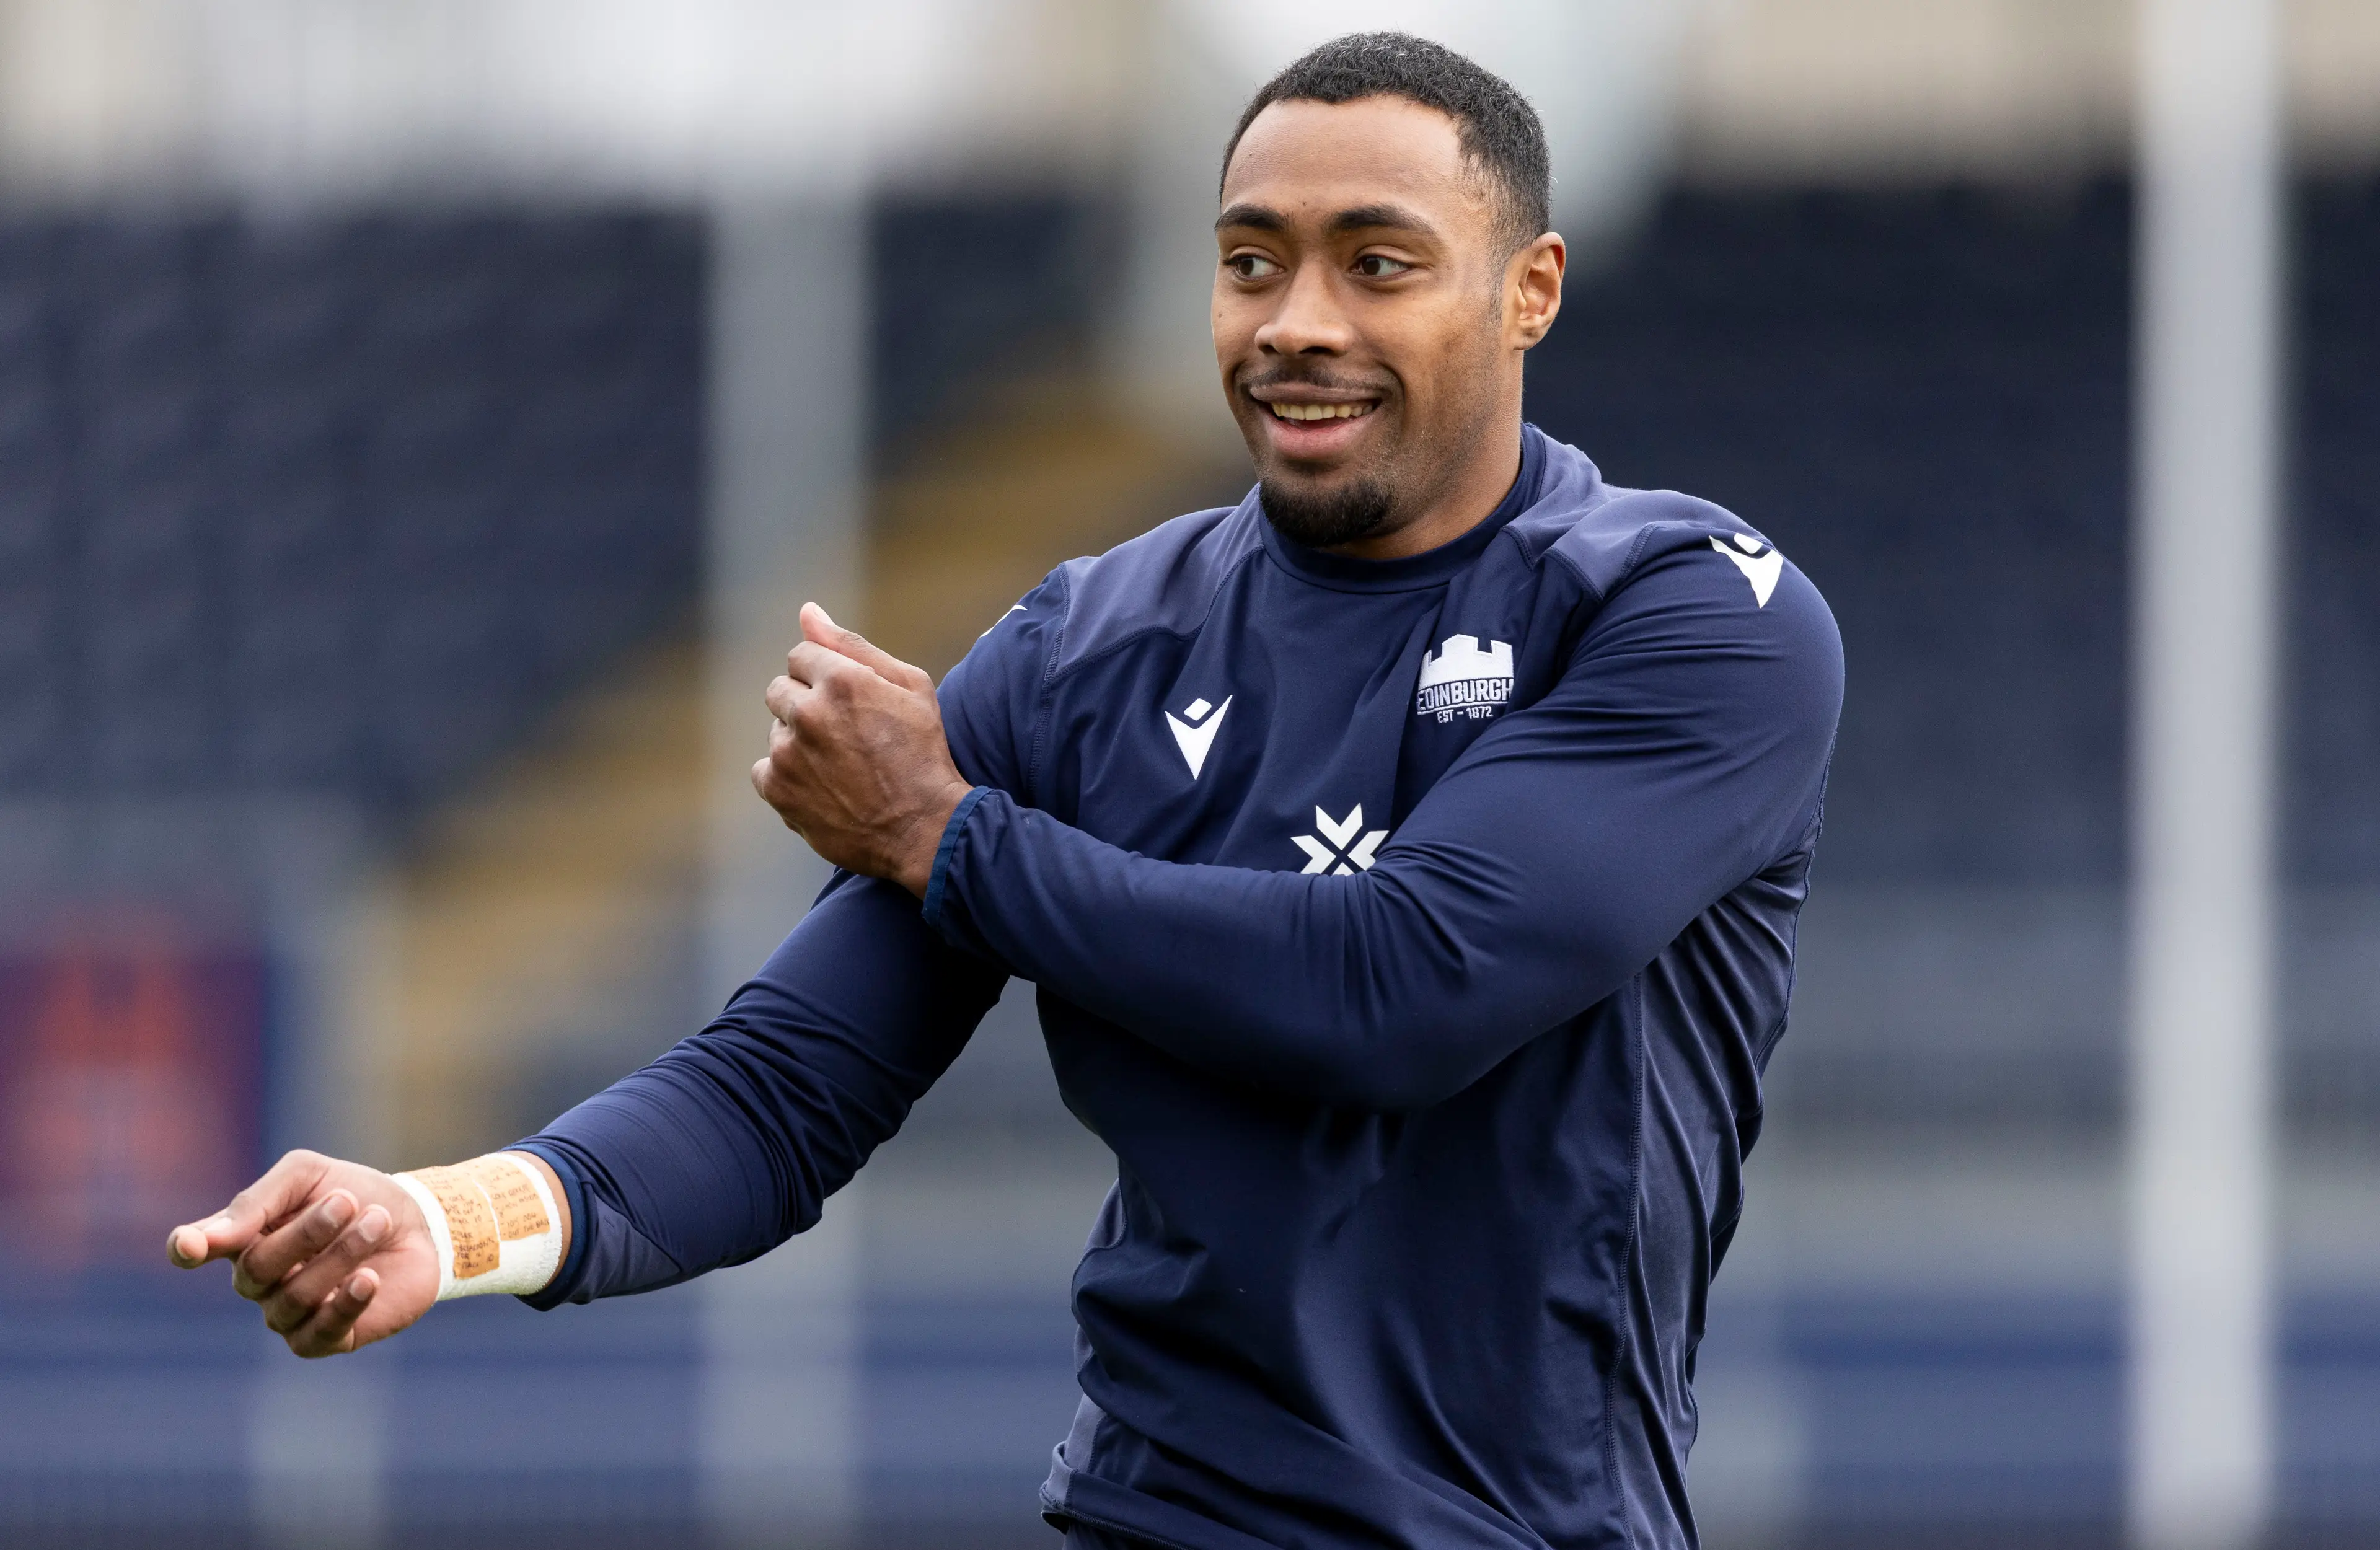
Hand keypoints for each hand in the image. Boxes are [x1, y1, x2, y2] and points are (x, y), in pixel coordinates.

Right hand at [167, 1150, 440, 1357]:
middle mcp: (257, 1280)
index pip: (193, 1248)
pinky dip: (346, 1303)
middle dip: (306, 1233)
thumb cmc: (355, 1195)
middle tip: (348, 1201)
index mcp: (243, 1237)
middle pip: (256, 1268)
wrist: (417, 1221)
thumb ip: (258, 1201)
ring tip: (377, 1221)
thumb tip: (208, 1239)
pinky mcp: (326, 1338)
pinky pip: (319, 1333)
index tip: (190, 1245)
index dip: (187, 1248)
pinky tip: (370, 1278)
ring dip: (340, 1256)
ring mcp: (287, 1313)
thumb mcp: (309, 1176)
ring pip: (293, 1298)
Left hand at [752, 603, 973, 896]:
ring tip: (840, 767)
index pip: (801, 655)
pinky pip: (764, 770)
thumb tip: (807, 610)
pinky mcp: (778, 790)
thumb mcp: (909, 686)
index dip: (826, 676)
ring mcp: (788, 754)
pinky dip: (788, 778)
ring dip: (799, 742)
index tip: (849, 703)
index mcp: (841, 681)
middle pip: (780, 690)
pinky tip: (823, 788)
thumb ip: (852, 645)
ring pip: (776, 731)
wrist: (926, 829)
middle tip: (845, 736)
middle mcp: (808, 713)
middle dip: (807, 705)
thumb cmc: (924, 753)